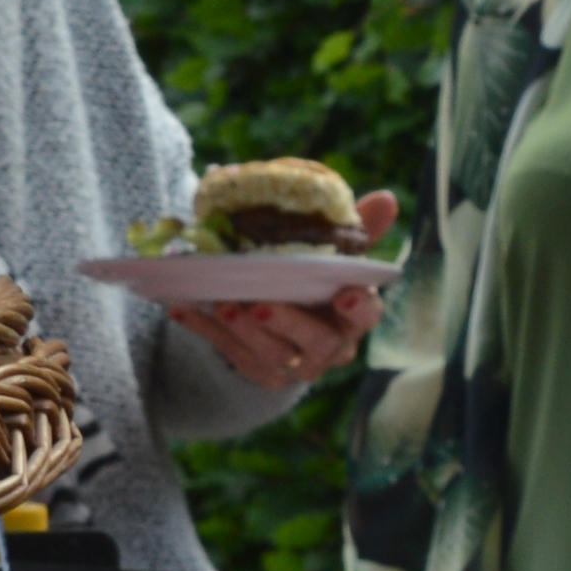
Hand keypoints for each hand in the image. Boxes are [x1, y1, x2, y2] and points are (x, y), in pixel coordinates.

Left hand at [178, 185, 396, 394]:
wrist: (289, 326)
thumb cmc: (319, 283)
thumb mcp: (339, 256)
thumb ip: (361, 230)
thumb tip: (386, 198)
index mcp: (354, 316)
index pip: (367, 315)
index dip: (359, 308)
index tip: (346, 295)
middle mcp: (330, 347)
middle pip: (315, 341)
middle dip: (287, 322)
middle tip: (259, 304)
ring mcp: (295, 364)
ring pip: (271, 354)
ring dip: (243, 330)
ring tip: (220, 303)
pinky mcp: (260, 372)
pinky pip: (231, 354)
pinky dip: (206, 331)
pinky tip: (184, 308)